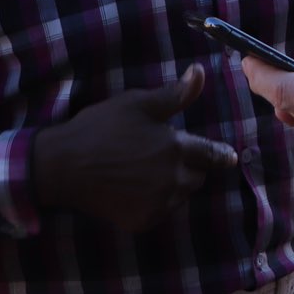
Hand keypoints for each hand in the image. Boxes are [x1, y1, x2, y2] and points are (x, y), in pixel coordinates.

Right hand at [32, 65, 239, 231]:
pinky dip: (155, 203)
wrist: (63, 166)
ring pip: (180, 195)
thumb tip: (200, 71)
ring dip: (173, 186)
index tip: (230, 157)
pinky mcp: (142, 222)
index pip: (212, 155)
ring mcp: (158, 204)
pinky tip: (135, 190)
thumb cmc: (100, 129)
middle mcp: (174, 179)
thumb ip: (175, 94)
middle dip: (190, 167)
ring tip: (147, 173)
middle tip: (166, 158)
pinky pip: (161, 212)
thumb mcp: (138, 104)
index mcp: (177, 148)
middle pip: (197, 177)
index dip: (221, 155)